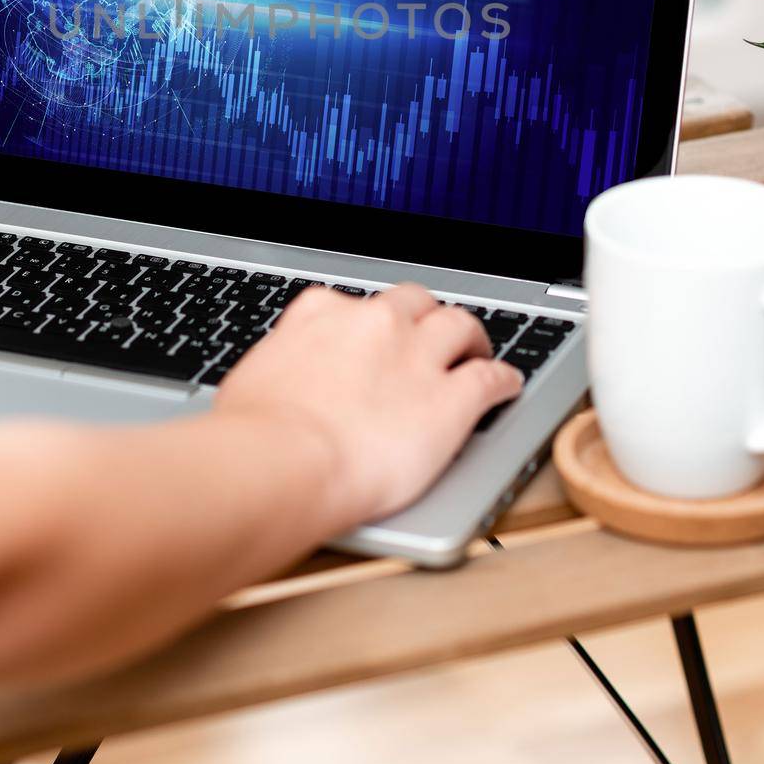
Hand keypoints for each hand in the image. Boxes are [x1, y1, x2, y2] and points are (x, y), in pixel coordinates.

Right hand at [214, 284, 523, 532]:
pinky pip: (491, 377)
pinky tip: (508, 386)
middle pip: (414, 302)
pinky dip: (504, 379)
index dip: (369, 323)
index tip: (373, 337)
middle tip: (431, 335)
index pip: (354, 304)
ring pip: (460, 325)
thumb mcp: (255, 380)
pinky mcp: (452, 399)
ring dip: (471, 337)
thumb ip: (282, 369)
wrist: (283, 462)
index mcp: (322, 313)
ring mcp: (417, 356)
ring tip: (477, 350)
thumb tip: (277, 384)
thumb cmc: (254, 433)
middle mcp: (374, 322)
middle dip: (426, 316)